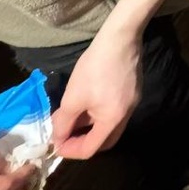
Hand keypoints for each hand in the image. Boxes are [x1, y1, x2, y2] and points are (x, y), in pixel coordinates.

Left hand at [52, 30, 141, 159]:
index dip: (70, 150)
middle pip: (104, 140)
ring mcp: (132, 102)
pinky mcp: (133, 89)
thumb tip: (57, 138)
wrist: (119, 39)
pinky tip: (87, 100)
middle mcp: (126, 115)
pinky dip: (99, 113)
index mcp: (113, 120)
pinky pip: (114, 110)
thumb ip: (63, 123)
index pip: (91, 149)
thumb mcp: (72, 98)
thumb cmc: (95, 69)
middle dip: (82, 141)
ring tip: (72, 115)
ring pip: (109, 125)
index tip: (55, 144)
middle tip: (65, 134)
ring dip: (90, 126)